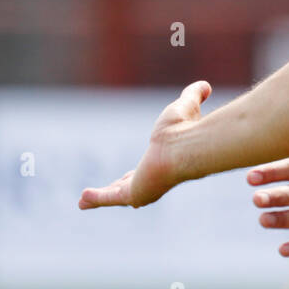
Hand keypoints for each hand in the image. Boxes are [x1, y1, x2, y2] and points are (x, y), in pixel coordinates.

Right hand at [78, 81, 210, 209]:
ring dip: (100, 198)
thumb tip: (205, 86)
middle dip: (114, 191)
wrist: (186, 147)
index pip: (145, 172)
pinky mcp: (134, 194)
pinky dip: (96, 199)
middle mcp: (153, 181)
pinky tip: (82, 200)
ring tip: (82, 202)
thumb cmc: (186, 129)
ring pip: (116, 196)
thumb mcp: (186, 107)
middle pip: (128, 189)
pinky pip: (109, 198)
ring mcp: (143, 189)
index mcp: (162, 164)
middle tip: (100, 194)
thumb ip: (194, 96)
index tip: (127, 178)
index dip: (135, 175)